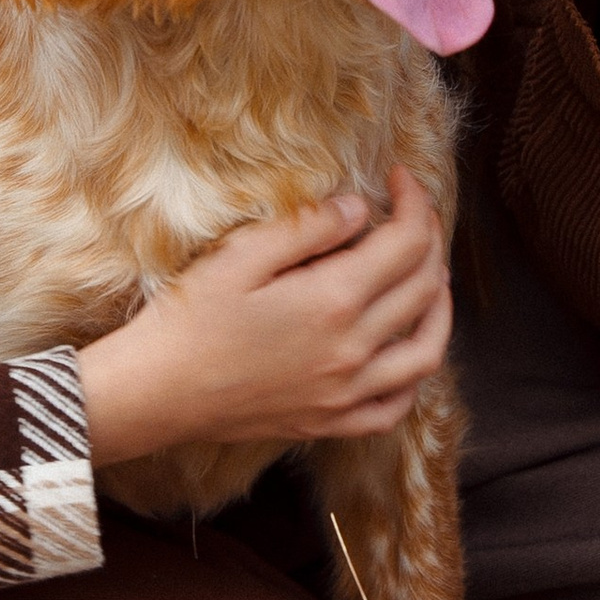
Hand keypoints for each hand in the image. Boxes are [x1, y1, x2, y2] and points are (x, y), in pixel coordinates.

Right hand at [78, 167, 451, 466]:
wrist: (159, 391)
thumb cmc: (190, 317)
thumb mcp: (241, 254)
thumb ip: (307, 227)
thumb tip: (359, 208)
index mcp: (333, 300)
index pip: (406, 243)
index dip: (414, 202)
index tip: (401, 177)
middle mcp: (353, 350)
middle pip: (423, 288)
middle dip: (429, 240)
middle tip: (414, 213)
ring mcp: (346, 393)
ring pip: (426, 350)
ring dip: (440, 307)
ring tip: (432, 276)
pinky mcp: (331, 422)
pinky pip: (396, 407)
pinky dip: (415, 377)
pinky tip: (406, 351)